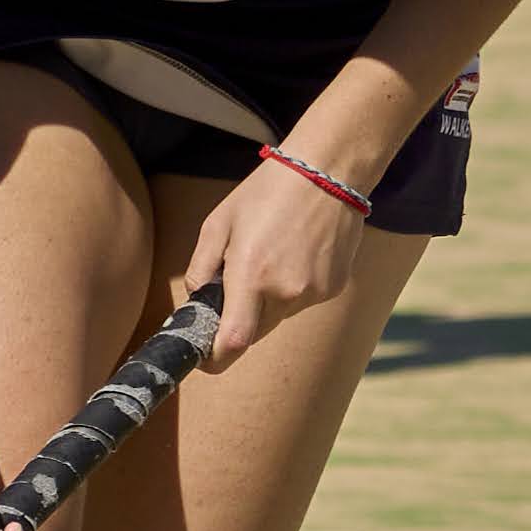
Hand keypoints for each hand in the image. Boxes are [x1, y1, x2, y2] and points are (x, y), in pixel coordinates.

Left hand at [186, 150, 369, 371]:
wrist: (327, 171)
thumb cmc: (266, 193)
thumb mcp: (219, 223)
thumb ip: (202, 268)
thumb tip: (198, 302)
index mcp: (251, 274)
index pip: (233, 342)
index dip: (215, 358)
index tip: (206, 358)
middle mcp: (286, 291)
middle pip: (254, 332)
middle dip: (240, 319)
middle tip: (237, 284)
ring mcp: (314, 292)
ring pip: (279, 316)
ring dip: (267, 300)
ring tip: (273, 253)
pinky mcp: (333, 287)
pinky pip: (302, 301)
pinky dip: (293, 287)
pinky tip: (297, 251)